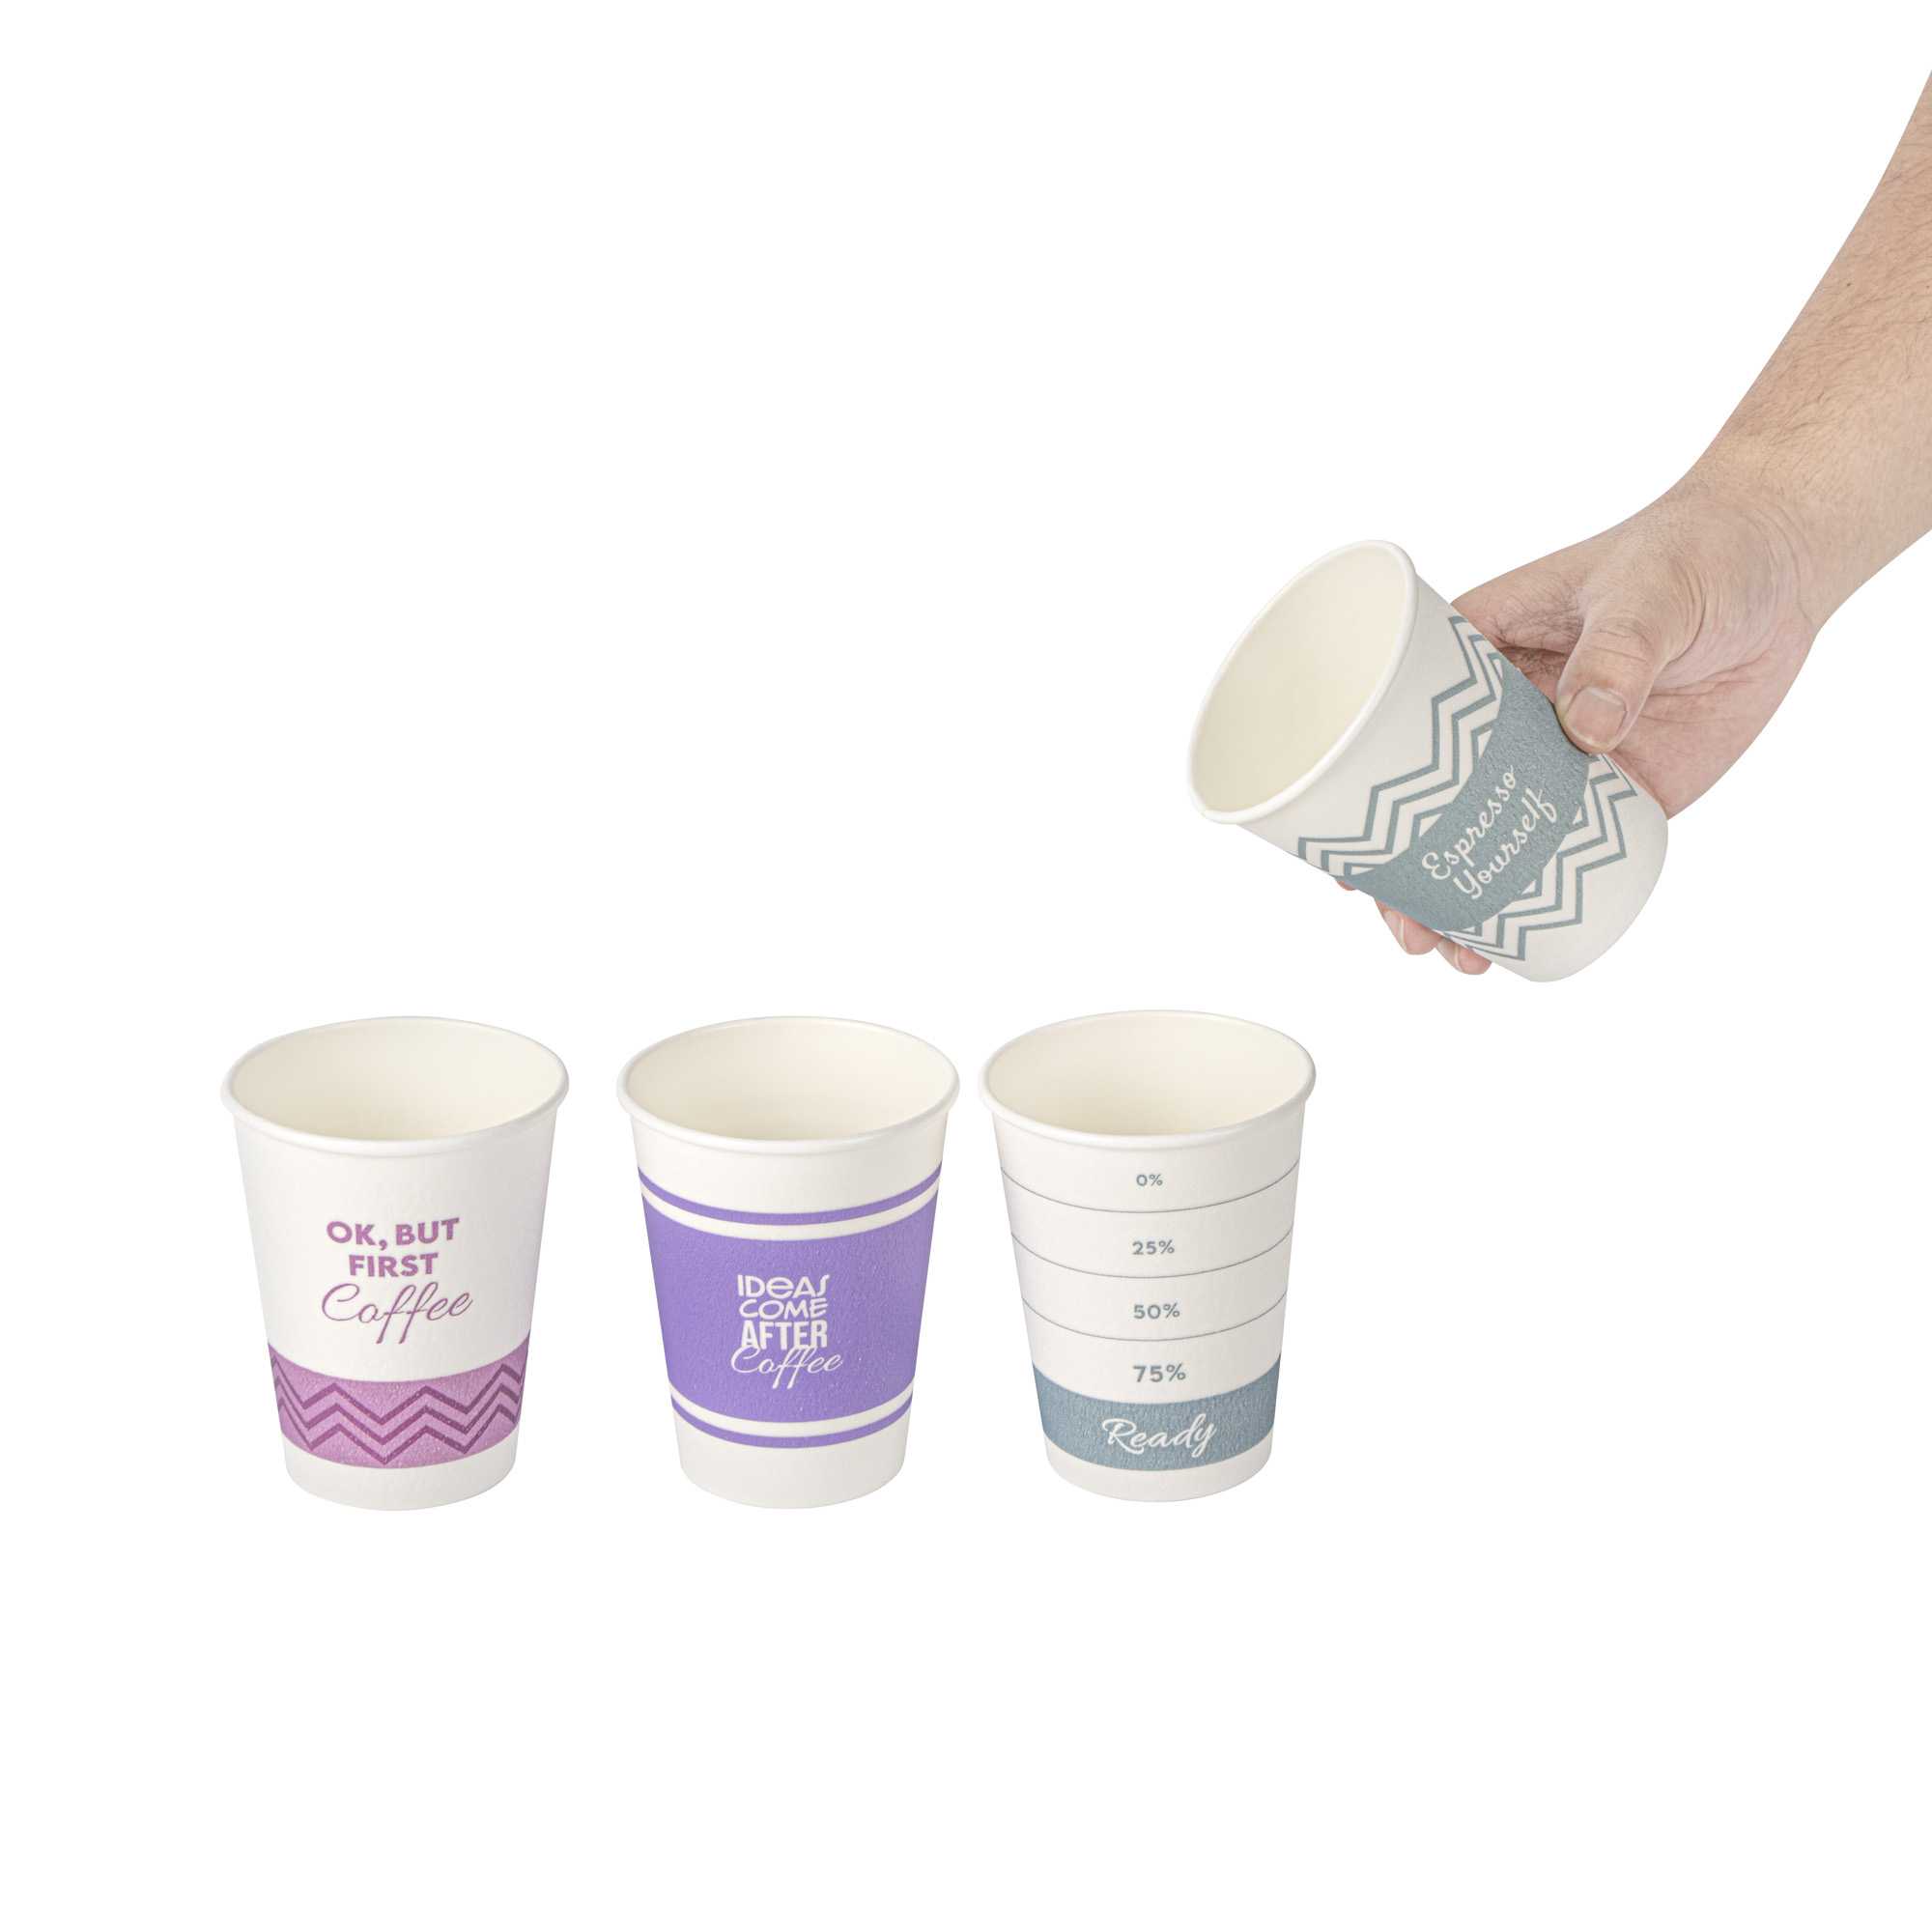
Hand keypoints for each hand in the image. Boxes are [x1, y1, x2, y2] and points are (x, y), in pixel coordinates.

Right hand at [1368, 477, 1820, 971]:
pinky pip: (1566, 854)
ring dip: (1466, 898)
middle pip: (1432, 801)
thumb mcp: (1646, 591)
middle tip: (1405, 923)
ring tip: (1456, 952)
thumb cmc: (1691, 551)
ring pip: (1490, 839)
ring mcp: (1556, 759)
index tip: (1346, 852)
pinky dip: (1538, 899)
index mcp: (1478, 653)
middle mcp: (1501, 715)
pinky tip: (1516, 942)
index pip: (1397, 723)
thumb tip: (1588, 730)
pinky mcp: (1616, 792)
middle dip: (1409, 870)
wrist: (1779, 568)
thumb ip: (1618, 654)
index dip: (1364, 791)